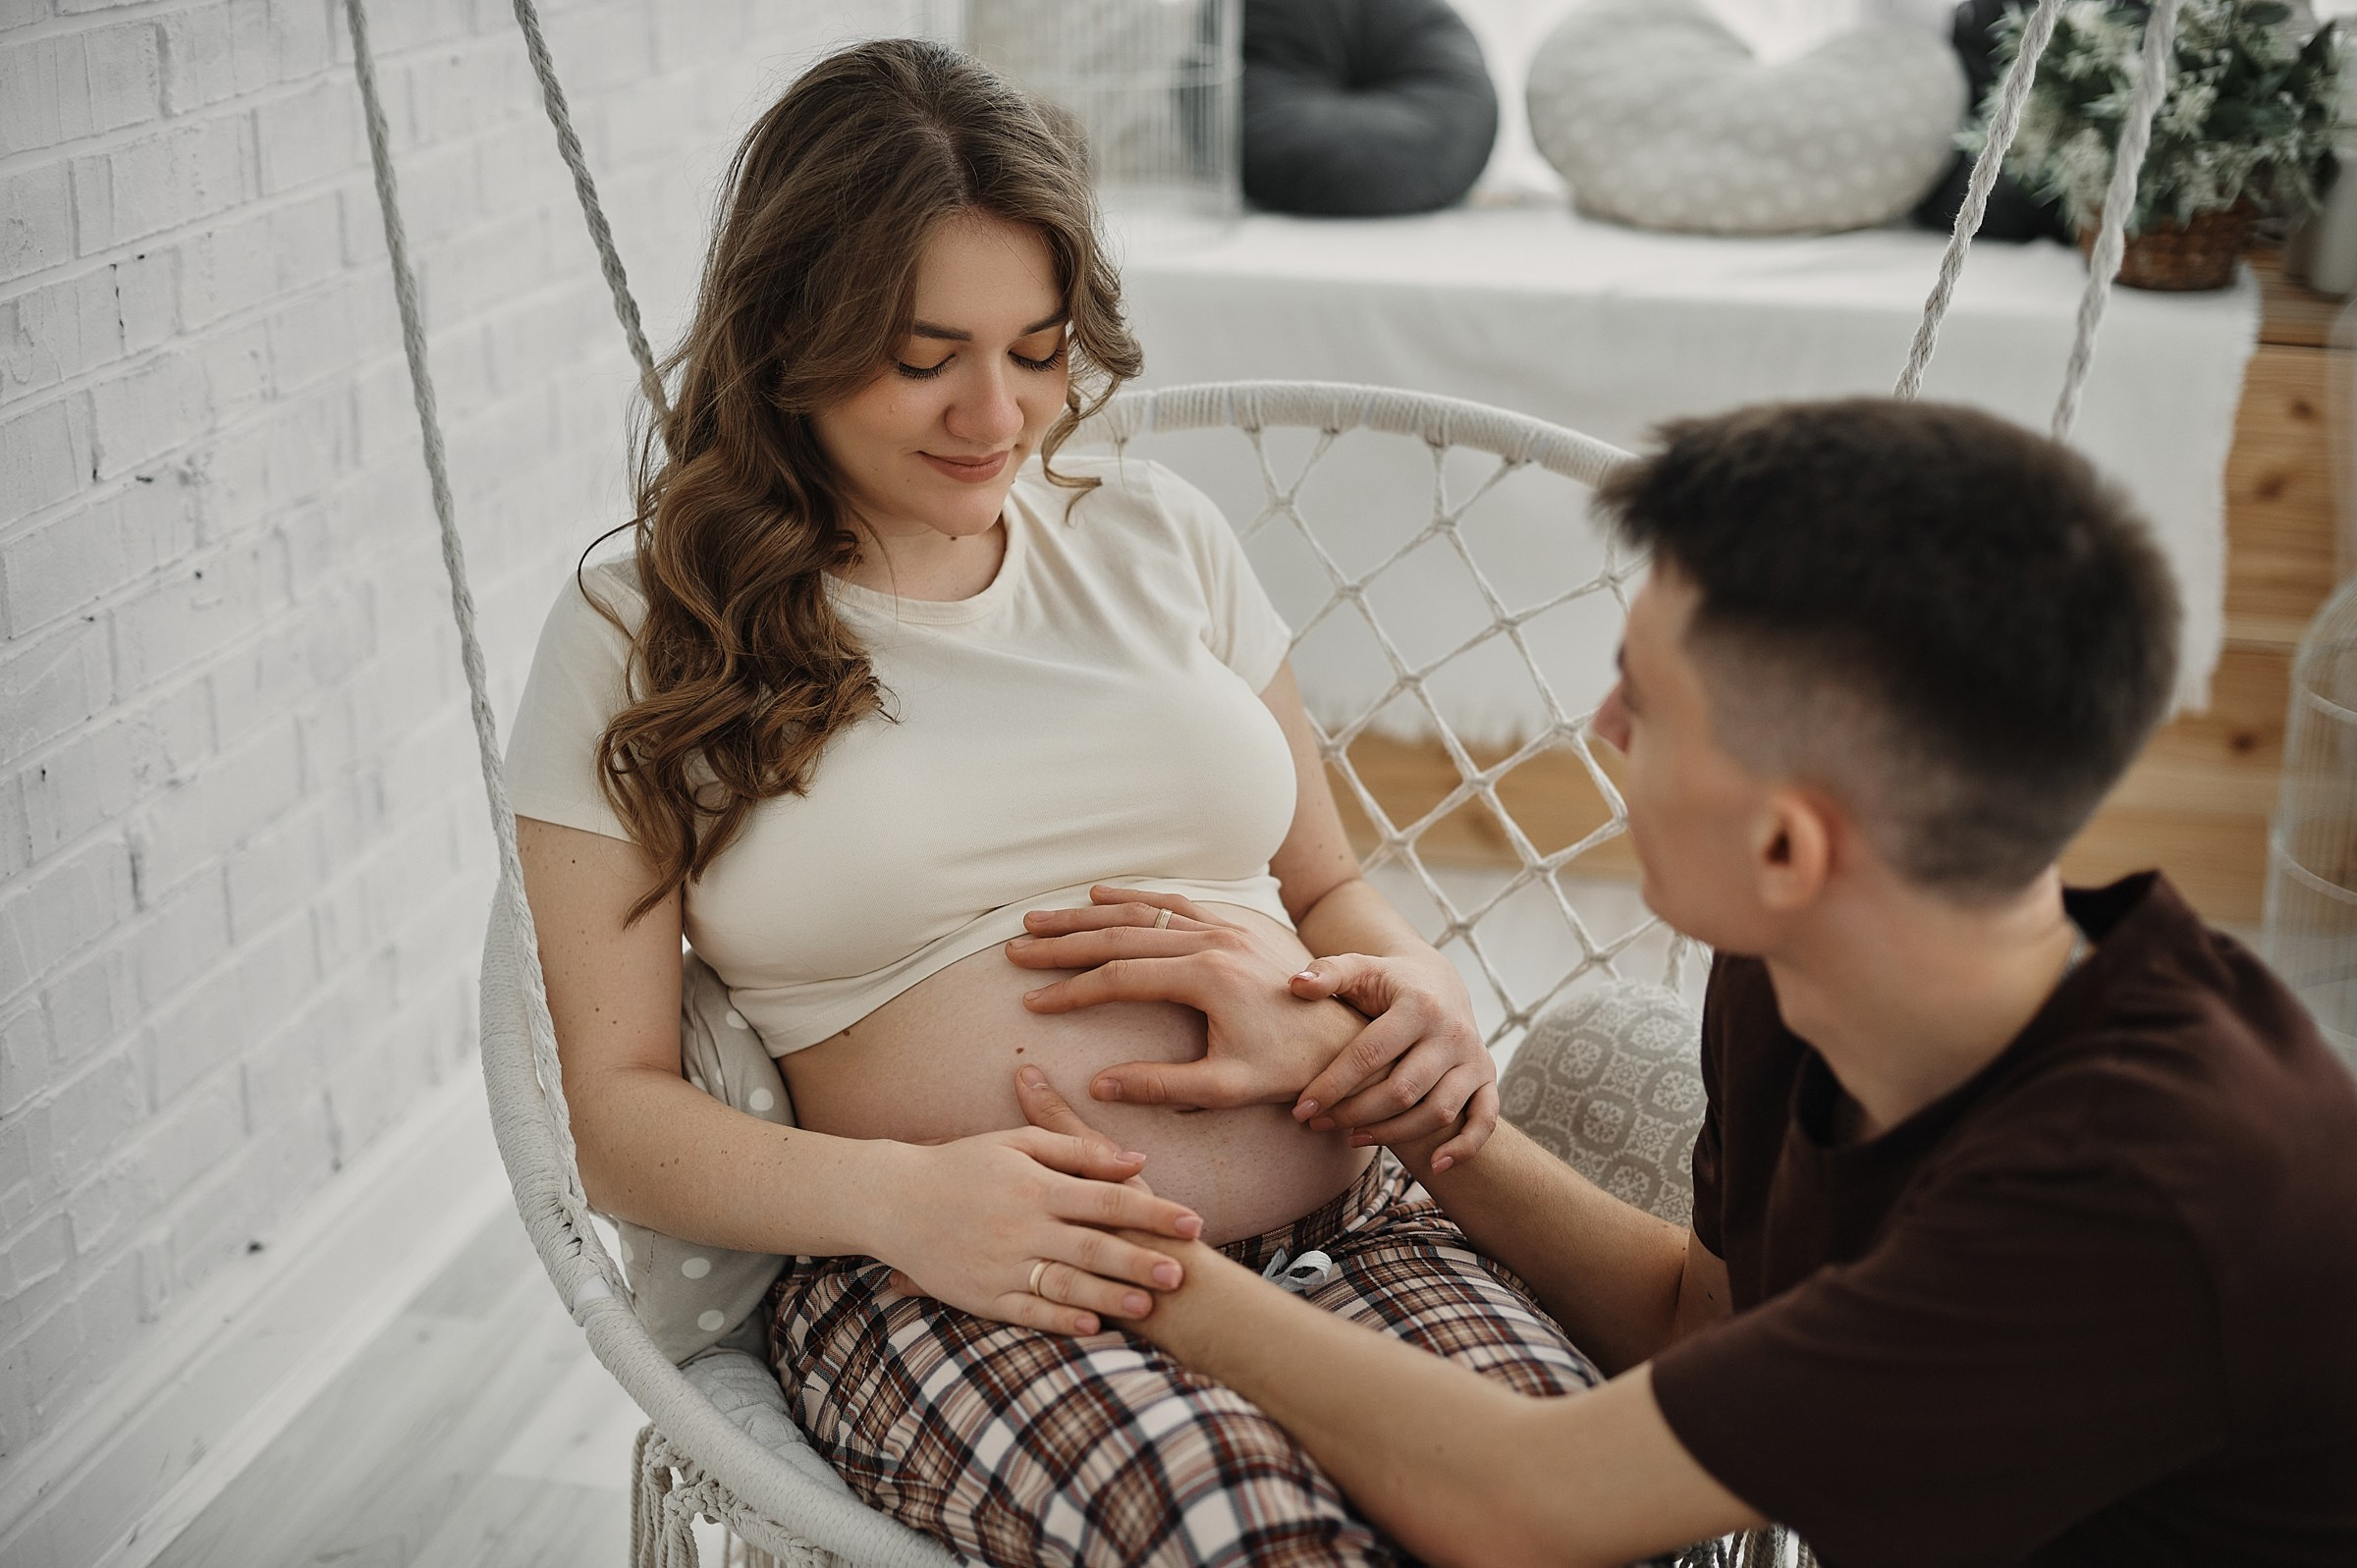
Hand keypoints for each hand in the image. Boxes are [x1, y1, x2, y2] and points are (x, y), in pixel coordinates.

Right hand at [873, 1119, 1202, 1335]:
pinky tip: (1094, 1325)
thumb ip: (1076, 1148)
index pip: (1107, 1198)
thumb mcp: (1016, 1143)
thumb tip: (1136, 1159)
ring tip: (1149, 1304)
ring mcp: (1001, 1264)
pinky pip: (1028, 1312)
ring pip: (1066, 1284)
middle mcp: (1021, 1226)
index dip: (1153, 1211)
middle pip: (1093, 1245)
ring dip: (1109, 1296)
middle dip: (1140, 1260)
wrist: (894, 1199)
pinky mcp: (982, 1296)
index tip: (1192, 1223)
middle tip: (1182, 1274)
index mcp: (1034, 1186)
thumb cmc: (961, 1164)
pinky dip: (1061, 1320)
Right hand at [1007, 887, 1363, 1108]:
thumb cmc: (1290, 1067)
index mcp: (1207, 978)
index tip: (1032, 1001)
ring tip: (1040, 918)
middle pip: (1120, 934)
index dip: (1071, 991)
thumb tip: (1098, 1087)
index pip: (1119, 978)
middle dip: (1064, 942)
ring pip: (1142, 910)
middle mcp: (1213, 941)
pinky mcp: (1235, 923)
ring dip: (1087, 914)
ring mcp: (1225, 926)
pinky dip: (1133, 896)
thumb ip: (1161, 1085)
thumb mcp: (1227, 1087)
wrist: (1347, 1036)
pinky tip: (1101, 894)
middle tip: (1016, 948)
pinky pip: (1174, 901)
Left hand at [1288, 951, 1497, 1170]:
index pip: (1371, 1054)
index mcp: (1419, 1005)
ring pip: (1437, 1112)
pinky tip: (1434, 1165)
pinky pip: (1485, 1120)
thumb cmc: (1387, 982)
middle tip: (1318, 1124)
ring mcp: (1473, 1058)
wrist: (1438, 981)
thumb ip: (1328, 973)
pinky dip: (1464, 1147)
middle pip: (1402, 1090)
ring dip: (1393, 1134)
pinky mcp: (1486, 1077)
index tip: (1302, 1108)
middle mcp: (1452, 1033)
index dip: (1333, 1085)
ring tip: (1352, 1138)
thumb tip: (1296, 984)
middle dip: (1355, 1114)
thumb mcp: (1360, 968)